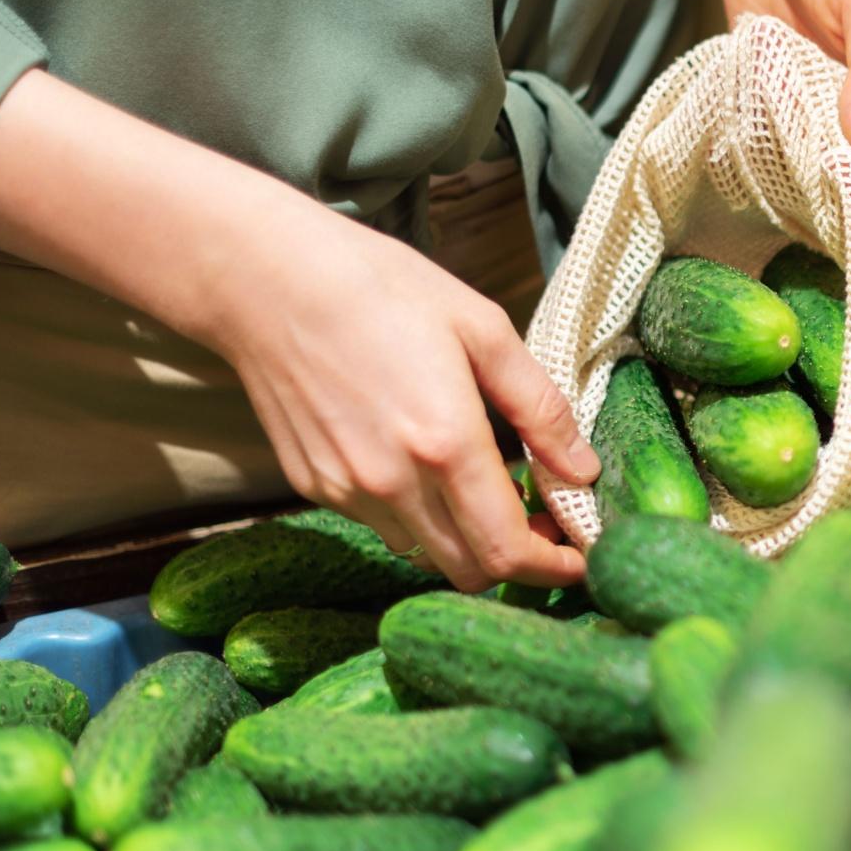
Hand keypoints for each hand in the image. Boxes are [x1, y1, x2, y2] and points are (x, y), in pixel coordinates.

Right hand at [199, 207, 597, 591]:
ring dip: (464, 537)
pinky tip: (423, 463)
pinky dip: (417, 514)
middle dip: (516, 560)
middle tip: (542, 522)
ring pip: (424, 552)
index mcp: (445, 443)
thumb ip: (541, 409)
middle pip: (469, 571)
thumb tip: (584, 472)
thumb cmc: (383, 289)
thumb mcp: (484, 330)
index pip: (506, 552)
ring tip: (484, 487)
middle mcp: (391, 483)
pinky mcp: (313, 486)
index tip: (580, 557)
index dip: (552, 569)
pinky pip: (381, 524)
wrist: (267, 279)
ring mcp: (346, 490)